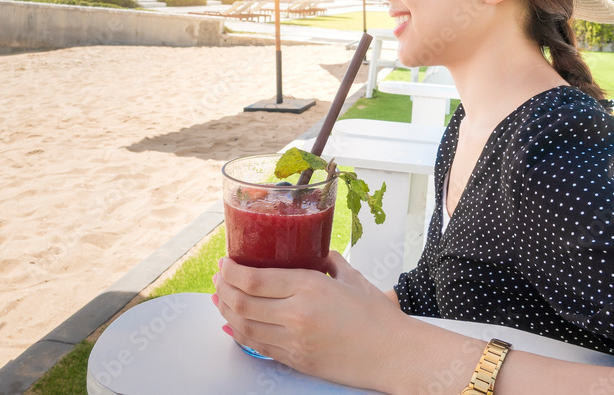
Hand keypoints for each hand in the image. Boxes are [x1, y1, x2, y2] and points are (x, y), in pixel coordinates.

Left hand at [214, 251, 404, 389]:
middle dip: (223, 289)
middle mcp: (297, 315)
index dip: (232, 271)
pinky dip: (240, 334)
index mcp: (310, 287)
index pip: (254, 279)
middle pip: (242, 302)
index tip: (225, 263)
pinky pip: (258, 347)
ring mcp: (294, 342)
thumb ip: (328, 261)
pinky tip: (234, 324)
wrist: (395, 355)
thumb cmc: (379, 317)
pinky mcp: (296, 361)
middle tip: (218, 278)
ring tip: (220, 299)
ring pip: (244, 327)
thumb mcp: (352, 277)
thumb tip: (314, 252)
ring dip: (226, 311)